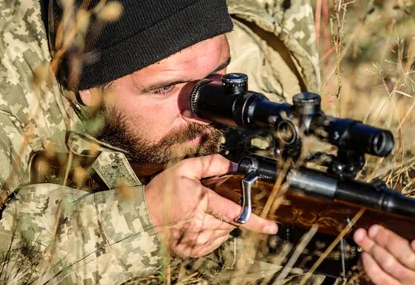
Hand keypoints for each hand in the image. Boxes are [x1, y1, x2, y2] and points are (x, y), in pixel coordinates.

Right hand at [144, 154, 277, 257]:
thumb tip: (233, 164)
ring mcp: (199, 240)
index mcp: (203, 203)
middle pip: (232, 222)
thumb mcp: (184, 169)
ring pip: (225, 231)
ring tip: (203, 210)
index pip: (237, 214)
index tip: (273, 226)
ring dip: (223, 221)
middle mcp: (203, 225)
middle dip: (232, 212)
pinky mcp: (195, 250)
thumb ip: (211, 164)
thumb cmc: (161, 192)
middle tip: (216, 202)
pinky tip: (200, 221)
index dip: (257, 221)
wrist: (141, 219)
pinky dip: (214, 230)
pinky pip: (216, 240)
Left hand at [354, 225, 414, 284]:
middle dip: (389, 242)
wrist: (392, 247)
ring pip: (393, 268)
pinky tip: (364, 253)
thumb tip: (411, 209)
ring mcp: (410, 281)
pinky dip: (370, 266)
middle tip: (374, 229)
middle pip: (410, 260)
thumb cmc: (410, 231)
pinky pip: (382, 280)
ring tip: (362, 236)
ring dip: (374, 249)